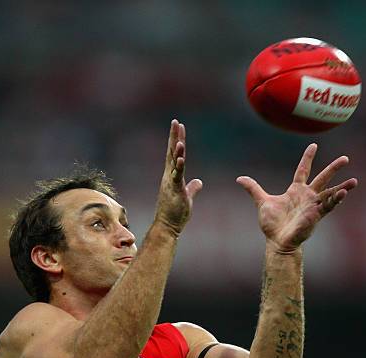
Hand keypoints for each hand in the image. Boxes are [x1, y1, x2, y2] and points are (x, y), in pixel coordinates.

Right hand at [155, 119, 202, 235]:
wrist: (167, 227)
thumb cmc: (175, 214)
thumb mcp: (187, 197)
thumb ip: (192, 188)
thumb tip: (199, 182)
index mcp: (172, 177)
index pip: (174, 155)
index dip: (176, 140)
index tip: (178, 126)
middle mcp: (169, 177)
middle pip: (172, 153)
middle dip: (174, 137)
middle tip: (175, 122)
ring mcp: (171, 183)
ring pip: (174, 163)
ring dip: (177, 150)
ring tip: (179, 137)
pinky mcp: (175, 191)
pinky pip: (177, 176)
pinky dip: (179, 166)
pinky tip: (181, 156)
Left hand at [236, 144, 357, 252]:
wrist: (277, 241)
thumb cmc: (271, 224)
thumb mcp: (262, 202)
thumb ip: (253, 189)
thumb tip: (239, 178)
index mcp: (295, 190)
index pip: (303, 170)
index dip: (307, 158)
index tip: (314, 145)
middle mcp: (307, 196)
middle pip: (322, 178)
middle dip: (333, 168)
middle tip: (346, 158)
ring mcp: (313, 205)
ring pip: (330, 193)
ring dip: (342, 187)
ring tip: (354, 181)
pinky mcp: (316, 215)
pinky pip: (329, 206)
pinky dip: (336, 200)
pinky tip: (344, 193)